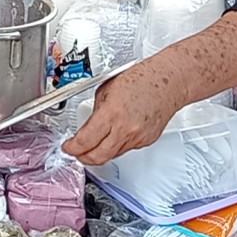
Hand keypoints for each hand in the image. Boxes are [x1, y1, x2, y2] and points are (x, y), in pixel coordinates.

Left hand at [63, 53, 185, 164]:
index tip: (67, 146)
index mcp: (112, 112)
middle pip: (97, 157)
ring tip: (94, 142)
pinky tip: (115, 133)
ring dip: (99, 151)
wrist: (169, 81)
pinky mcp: (146, 141)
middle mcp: (125, 128)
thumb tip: (86, 127)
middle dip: (82, 157)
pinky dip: (116, 145)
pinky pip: (125, 148)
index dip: (72, 147)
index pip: (85, 141)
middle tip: (76, 152)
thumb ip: (94, 111)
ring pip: (111, 154)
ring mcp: (137, 137)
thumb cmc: (142, 78)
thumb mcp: (106, 89)